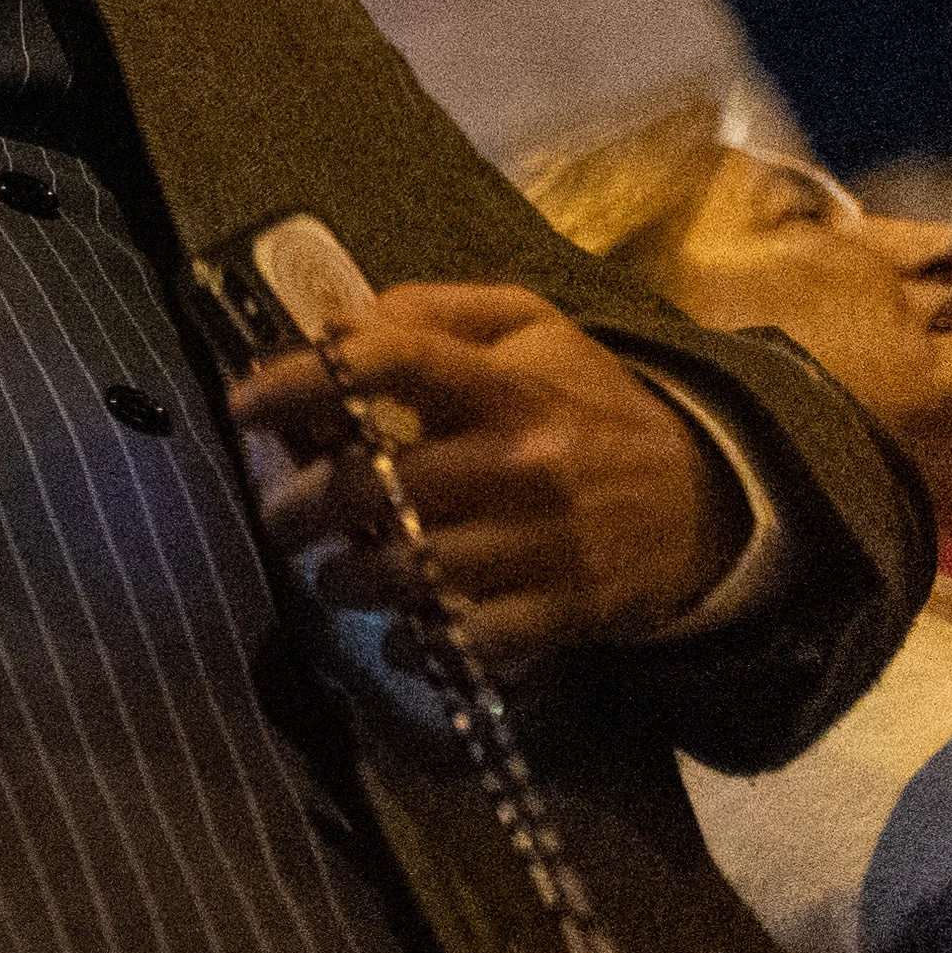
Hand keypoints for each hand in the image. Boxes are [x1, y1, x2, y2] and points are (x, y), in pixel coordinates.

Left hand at [227, 281, 732, 672]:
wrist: (709, 498)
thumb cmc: (591, 406)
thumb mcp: (535, 331)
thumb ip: (435, 310)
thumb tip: (336, 321)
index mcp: (509, 386)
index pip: (392, 363)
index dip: (303, 379)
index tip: (242, 405)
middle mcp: (520, 463)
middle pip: (373, 486)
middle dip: (300, 508)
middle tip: (282, 518)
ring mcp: (541, 544)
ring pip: (402, 570)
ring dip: (344, 579)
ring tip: (334, 573)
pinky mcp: (560, 612)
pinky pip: (457, 639)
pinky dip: (411, 642)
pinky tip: (398, 628)